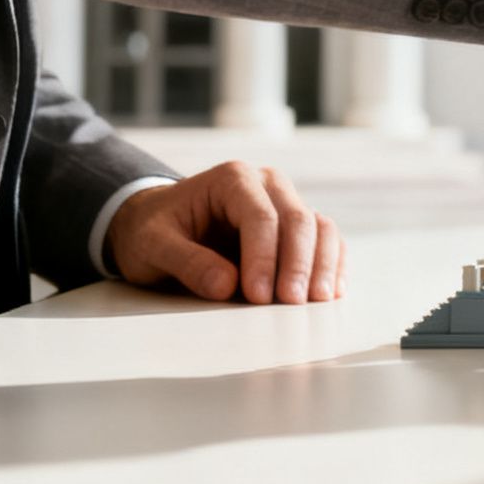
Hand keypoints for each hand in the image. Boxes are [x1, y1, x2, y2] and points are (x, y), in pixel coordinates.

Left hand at [104, 162, 345, 304]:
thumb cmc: (153, 231)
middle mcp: (267, 185)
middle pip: (298, 220)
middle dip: (298, 264)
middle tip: (291, 304)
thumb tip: (227, 285)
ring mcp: (286, 204)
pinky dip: (330, 265)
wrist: (156, 224)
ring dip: (322, 266)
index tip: (258, 295)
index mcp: (233, 179)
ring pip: (320, 228)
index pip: (261, 216)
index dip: (264, 257)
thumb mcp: (153, 245)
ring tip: (315, 303)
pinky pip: (325, 241)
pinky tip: (329, 293)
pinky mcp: (294, 228)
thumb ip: (187, 262)